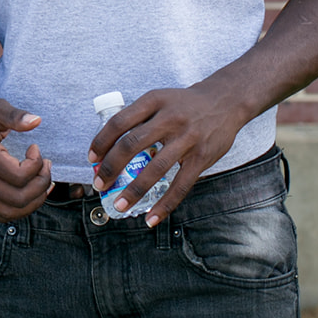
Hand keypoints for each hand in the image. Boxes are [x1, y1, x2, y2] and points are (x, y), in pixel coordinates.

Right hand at [0, 92, 51, 220]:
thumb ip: (15, 115)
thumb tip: (37, 121)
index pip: (19, 176)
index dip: (37, 164)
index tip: (35, 148)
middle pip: (18, 198)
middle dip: (41, 184)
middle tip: (45, 165)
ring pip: (11, 212)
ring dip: (34, 200)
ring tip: (42, 179)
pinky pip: (2, 214)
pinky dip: (21, 207)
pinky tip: (30, 190)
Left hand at [87, 76, 248, 226]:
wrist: (225, 101)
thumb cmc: (184, 104)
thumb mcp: (159, 100)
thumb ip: (138, 119)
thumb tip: (109, 148)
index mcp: (153, 101)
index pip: (119, 122)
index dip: (101, 142)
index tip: (91, 158)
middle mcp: (169, 118)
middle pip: (131, 144)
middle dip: (111, 167)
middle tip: (99, 184)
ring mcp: (187, 138)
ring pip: (155, 168)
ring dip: (134, 190)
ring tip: (119, 205)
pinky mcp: (201, 157)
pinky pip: (180, 185)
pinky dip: (164, 204)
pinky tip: (152, 218)